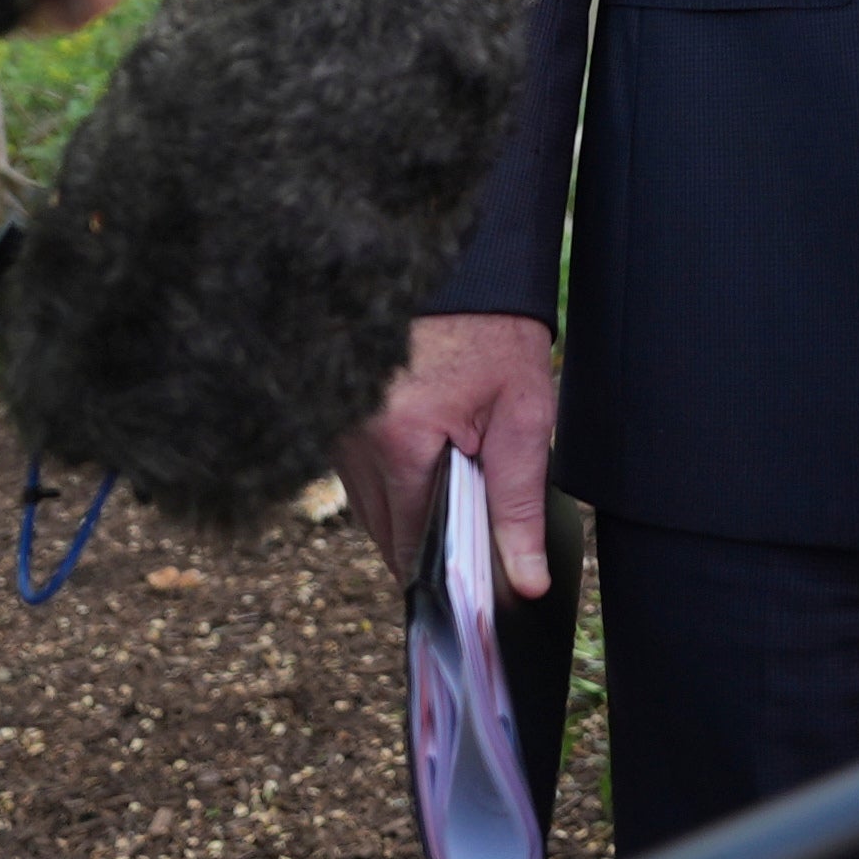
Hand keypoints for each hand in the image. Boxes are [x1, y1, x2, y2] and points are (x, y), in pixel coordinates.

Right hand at [342, 311, 561, 601]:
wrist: (465, 266)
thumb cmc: (496, 336)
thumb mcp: (524, 416)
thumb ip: (520, 505)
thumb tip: (528, 581)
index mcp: (400, 441)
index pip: (408, 548)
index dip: (439, 576)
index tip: (466, 591)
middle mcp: (354, 436)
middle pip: (380, 531)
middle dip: (420, 546)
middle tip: (467, 540)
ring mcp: (336, 421)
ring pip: (363, 503)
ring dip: (401, 512)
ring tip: (450, 496)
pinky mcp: (331, 407)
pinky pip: (354, 470)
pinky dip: (384, 480)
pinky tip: (422, 465)